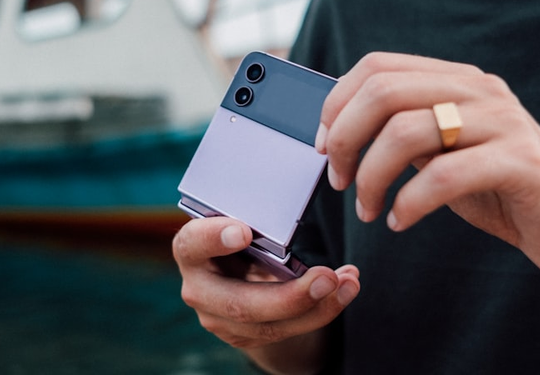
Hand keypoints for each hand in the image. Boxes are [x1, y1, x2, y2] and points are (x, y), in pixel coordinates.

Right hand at [172, 216, 359, 350]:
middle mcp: (199, 288)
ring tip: (348, 283)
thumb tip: (288, 202)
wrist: (238, 270)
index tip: (244, 231)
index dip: (214, 239)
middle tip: (326, 277)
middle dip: (289, 297)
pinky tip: (346, 289)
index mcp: (191, 248)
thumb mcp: (241, 220)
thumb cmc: (241, 232)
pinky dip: (322, 311)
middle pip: (239, 304)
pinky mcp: (244, 336)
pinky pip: (286, 331)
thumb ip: (253, 218)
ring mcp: (219, 318)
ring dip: (317, 307)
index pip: (192, 244)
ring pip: (268, 326)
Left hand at [315, 52, 539, 286]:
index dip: (337, 103)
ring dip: (371, 178)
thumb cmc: (497, 189)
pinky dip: (409, 203)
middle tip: (338, 179)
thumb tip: (336, 128)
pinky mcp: (522, 163)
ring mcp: (504, 122)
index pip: (377, 66)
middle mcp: (480, 90)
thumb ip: (403, 130)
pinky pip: (443, 175)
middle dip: (344, 139)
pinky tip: (400, 221)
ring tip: (369, 209)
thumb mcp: (442, 151)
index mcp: (456, 80)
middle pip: (383, 91)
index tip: (323, 144)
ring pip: (405, 131)